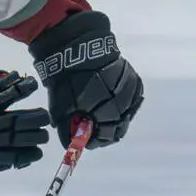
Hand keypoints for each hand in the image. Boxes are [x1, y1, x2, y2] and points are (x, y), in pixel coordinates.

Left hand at [28, 11, 142, 148]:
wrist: (79, 49)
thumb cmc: (67, 81)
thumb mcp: (60, 109)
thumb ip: (68, 130)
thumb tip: (71, 145)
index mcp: (106, 116)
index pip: (103, 138)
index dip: (93, 141)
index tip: (84, 139)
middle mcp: (123, 108)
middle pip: (117, 129)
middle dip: (104, 130)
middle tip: (91, 126)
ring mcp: (131, 95)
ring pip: (125, 115)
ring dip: (114, 116)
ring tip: (99, 110)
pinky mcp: (135, 83)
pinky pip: (131, 101)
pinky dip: (121, 104)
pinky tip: (111, 99)